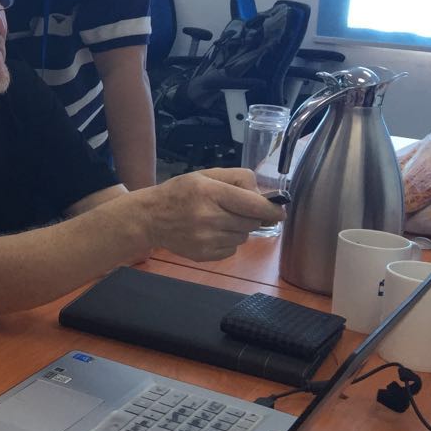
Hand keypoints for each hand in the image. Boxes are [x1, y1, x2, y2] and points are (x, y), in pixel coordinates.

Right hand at [144, 168, 284, 260]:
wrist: (150, 218)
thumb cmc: (179, 193)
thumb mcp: (205, 175)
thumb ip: (238, 178)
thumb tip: (265, 196)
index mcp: (210, 192)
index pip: (253, 204)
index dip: (272, 209)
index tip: (280, 212)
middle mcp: (209, 216)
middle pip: (252, 222)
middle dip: (250, 216)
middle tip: (233, 210)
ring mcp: (206, 239)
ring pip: (244, 236)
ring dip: (238, 228)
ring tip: (217, 221)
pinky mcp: (205, 255)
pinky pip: (232, 249)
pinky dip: (227, 241)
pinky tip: (210, 233)